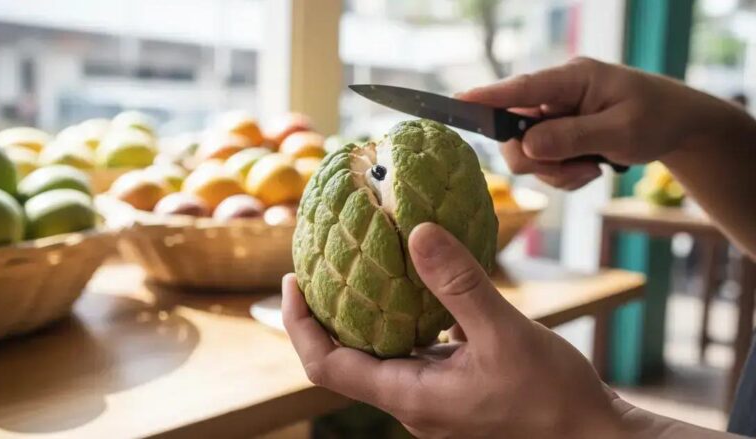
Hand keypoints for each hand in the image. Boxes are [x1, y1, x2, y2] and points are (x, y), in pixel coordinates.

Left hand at [282, 223, 627, 437]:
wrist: (590, 437)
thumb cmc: (552, 397)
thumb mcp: (504, 333)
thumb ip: (459, 284)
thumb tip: (417, 231)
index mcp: (411, 396)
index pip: (326, 365)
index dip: (298, 324)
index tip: (291, 279)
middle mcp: (412, 403)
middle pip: (343, 360)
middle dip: (324, 314)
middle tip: (322, 265)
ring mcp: (431, 400)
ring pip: (378, 356)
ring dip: (363, 316)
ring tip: (362, 269)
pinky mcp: (452, 392)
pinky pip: (410, 355)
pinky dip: (400, 322)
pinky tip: (417, 290)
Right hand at [458, 57, 743, 189]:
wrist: (679, 128)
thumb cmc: (657, 118)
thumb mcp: (621, 131)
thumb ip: (573, 137)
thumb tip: (527, 146)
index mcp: (572, 79)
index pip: (521, 88)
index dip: (487, 97)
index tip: (456, 102)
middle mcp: (556, 95)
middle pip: (514, 132)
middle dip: (539, 159)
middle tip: (574, 169)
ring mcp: (555, 117)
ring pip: (526, 154)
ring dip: (555, 171)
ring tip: (590, 170)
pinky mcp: (558, 137)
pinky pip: (542, 165)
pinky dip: (563, 176)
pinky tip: (590, 171)